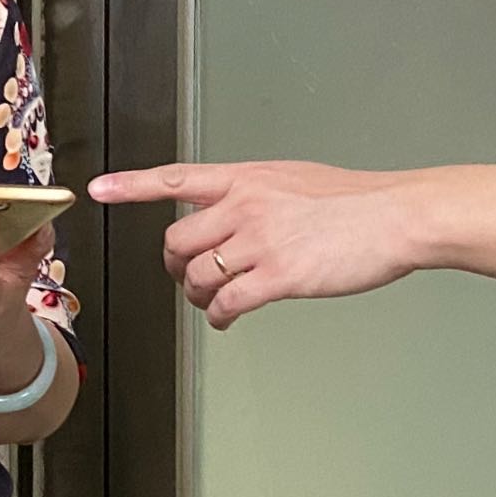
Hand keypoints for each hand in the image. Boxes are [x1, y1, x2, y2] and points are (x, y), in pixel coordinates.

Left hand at [91, 160, 416, 329]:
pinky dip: (221, 317)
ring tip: (214, 302)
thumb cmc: (355, 200)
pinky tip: (228, 319)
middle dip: (176, 267)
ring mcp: (260, 240)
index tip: (99, 189)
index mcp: (246, 177)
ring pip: (198, 276)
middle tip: (189, 279)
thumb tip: (232, 211)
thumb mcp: (293, 178)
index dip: (132, 185)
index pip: (176, 178)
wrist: (396, 216)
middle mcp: (245, 205)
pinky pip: (228, 302)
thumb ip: (254, 192)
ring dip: (198, 296)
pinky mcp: (279, 274)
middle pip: (177, 241)